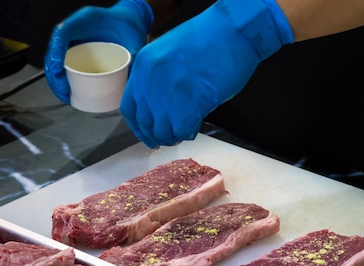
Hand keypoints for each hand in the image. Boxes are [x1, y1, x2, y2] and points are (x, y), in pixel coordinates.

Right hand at [44, 0, 153, 104]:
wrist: (130, 22)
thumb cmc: (130, 26)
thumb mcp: (133, 38)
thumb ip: (134, 56)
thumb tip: (131, 81)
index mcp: (86, 20)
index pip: (62, 33)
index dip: (55, 52)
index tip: (57, 70)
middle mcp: (75, 30)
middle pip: (54, 51)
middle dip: (55, 74)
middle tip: (64, 91)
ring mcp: (73, 42)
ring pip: (56, 61)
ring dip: (56, 81)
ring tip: (66, 95)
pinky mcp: (76, 53)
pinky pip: (64, 66)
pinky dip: (62, 80)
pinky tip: (68, 93)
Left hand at [121, 0, 293, 147]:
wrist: (234, 30)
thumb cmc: (208, 39)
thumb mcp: (167, 53)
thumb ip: (155, 78)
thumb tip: (156, 105)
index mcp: (143, 66)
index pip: (129, 108)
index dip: (138, 126)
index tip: (147, 132)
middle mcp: (151, 81)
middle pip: (145, 123)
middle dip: (156, 135)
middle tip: (168, 137)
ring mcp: (169, 93)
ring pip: (162, 132)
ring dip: (173, 136)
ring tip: (183, 131)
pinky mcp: (190, 104)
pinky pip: (181, 131)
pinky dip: (188, 133)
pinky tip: (194, 126)